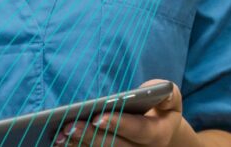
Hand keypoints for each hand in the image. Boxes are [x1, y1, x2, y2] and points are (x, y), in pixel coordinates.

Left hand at [56, 80, 182, 146]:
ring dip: (80, 144)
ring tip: (60, 134)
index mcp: (157, 134)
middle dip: (91, 135)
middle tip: (70, 125)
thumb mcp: (171, 99)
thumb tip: (158, 89)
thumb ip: (168, 93)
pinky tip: (59, 141)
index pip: (138, 130)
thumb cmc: (161, 109)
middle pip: (114, 145)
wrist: (161, 132)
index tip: (98, 117)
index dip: (118, 123)